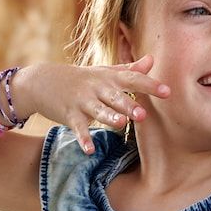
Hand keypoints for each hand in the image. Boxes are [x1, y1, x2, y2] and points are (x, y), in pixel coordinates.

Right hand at [14, 57, 169, 153]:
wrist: (43, 80)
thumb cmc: (81, 77)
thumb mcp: (104, 71)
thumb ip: (129, 69)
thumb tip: (152, 60)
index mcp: (109, 77)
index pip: (132, 79)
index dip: (149, 85)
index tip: (167, 92)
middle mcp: (97, 88)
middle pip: (115, 97)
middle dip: (129, 105)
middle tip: (144, 114)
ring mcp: (82, 101)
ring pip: (98, 111)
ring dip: (109, 117)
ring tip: (121, 124)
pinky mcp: (69, 115)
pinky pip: (78, 128)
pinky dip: (83, 139)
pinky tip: (90, 150)